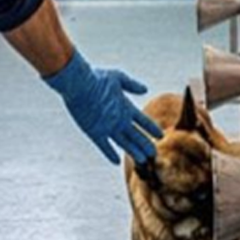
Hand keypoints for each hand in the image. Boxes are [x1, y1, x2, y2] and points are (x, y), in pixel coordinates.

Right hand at [45, 52, 162, 164]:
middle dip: (146, 145)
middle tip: (154, 154)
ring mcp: (108, 128)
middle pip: (137, 136)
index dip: (153, 128)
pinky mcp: (94, 132)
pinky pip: (104, 147)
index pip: (144, 121)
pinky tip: (116, 162)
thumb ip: (132, 85)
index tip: (161, 135)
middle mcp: (120, 120)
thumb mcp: (118, 77)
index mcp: (126, 107)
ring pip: (124, 144)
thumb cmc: (97, 78)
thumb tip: (145, 89)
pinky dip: (110, 154)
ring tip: (143, 160)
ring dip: (133, 152)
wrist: (79, 84)